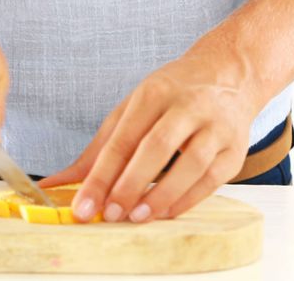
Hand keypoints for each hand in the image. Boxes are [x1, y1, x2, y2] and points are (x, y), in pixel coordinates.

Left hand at [40, 42, 261, 222]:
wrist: (228, 75)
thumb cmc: (171, 96)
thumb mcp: (131, 110)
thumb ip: (98, 150)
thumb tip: (57, 183)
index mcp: (154, 93)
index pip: (122, 138)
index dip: (101, 175)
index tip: (83, 205)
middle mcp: (188, 106)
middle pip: (157, 146)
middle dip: (130, 184)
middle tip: (109, 214)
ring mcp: (216, 126)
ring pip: (191, 163)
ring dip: (162, 194)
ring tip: (136, 217)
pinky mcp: (235, 149)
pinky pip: (213, 179)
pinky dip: (187, 200)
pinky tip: (165, 213)